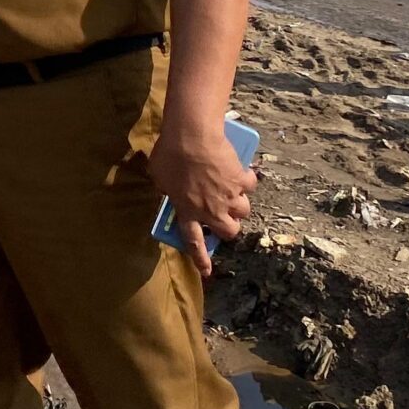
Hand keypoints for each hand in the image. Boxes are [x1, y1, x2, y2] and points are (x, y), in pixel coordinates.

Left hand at [148, 119, 257, 277]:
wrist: (192, 137)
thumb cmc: (169, 154)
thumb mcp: (159, 176)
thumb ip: (167, 188)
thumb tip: (170, 190)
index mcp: (187, 211)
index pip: (193, 242)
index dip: (201, 258)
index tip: (207, 272)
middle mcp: (210, 210)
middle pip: (229, 231)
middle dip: (229, 226)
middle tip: (225, 215)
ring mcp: (228, 197)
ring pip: (244, 210)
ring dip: (239, 202)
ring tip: (232, 189)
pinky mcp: (241, 181)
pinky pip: (249, 184)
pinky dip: (246, 178)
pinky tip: (238, 169)